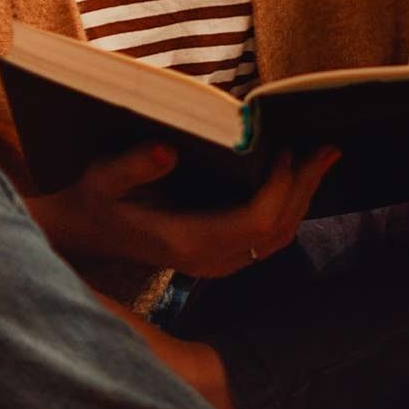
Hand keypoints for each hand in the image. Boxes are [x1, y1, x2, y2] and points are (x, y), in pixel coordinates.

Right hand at [27, 142, 340, 275]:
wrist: (81, 230)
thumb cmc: (94, 198)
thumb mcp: (103, 177)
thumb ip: (133, 165)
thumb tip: (167, 149)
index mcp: (188, 242)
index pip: (256, 221)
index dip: (279, 186)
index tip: (283, 147)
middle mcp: (210, 259)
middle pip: (277, 229)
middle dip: (305, 187)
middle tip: (327, 147)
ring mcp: (217, 262)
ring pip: (279, 236)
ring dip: (303, 196)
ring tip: (322, 157)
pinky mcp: (219, 254)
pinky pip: (268, 237)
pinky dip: (288, 206)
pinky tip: (295, 179)